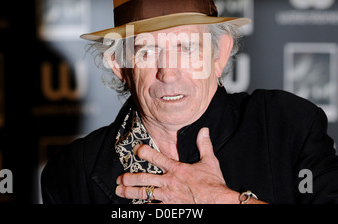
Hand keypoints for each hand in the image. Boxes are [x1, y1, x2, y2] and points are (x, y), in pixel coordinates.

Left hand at [115, 127, 239, 203]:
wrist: (218, 202)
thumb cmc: (213, 184)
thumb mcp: (210, 161)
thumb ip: (204, 145)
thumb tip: (204, 130)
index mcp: (177, 169)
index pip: (156, 157)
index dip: (144, 152)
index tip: (136, 149)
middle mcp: (169, 182)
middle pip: (144, 178)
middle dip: (129, 178)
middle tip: (120, 178)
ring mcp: (168, 196)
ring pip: (145, 193)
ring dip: (130, 192)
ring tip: (120, 191)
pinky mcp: (171, 208)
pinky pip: (154, 208)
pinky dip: (144, 206)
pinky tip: (137, 206)